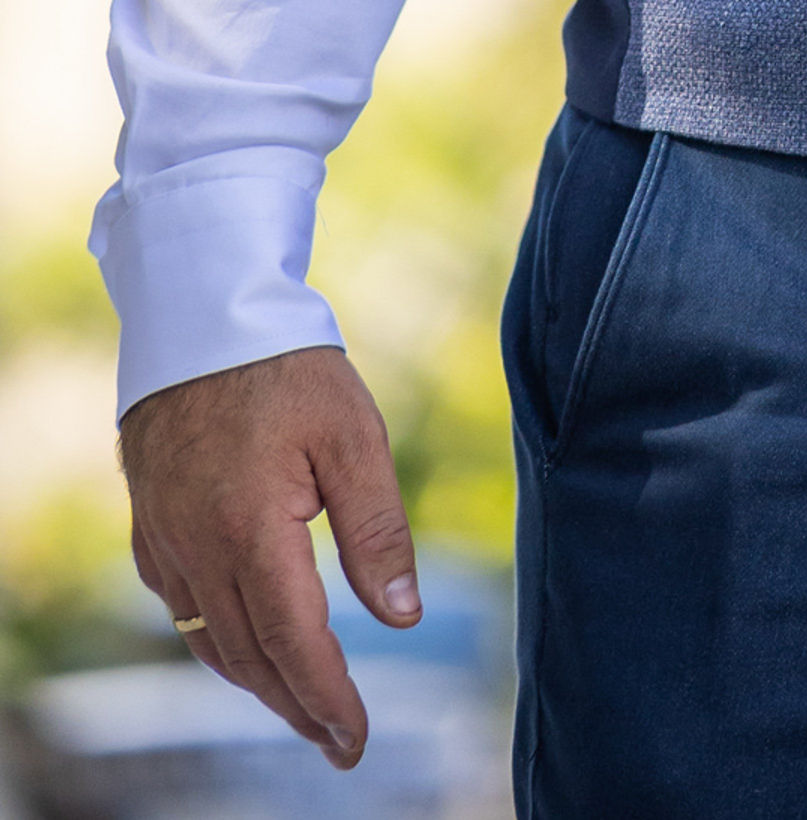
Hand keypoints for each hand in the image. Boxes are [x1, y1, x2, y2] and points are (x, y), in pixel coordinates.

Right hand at [121, 347, 419, 769]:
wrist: (202, 314)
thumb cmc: (287, 366)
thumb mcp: (354, 435)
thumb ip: (377, 530)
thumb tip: (402, 617)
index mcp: (250, 531)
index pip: (292, 643)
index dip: (327, 698)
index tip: (356, 739)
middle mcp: (198, 549)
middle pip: (249, 657)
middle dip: (297, 706)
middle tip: (340, 742)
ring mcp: (166, 541)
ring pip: (210, 641)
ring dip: (258, 682)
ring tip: (306, 707)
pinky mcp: (152, 526)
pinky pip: (182, 608)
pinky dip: (218, 642)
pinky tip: (248, 646)